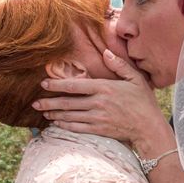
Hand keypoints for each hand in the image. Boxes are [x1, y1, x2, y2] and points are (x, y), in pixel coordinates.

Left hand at [33, 49, 169, 147]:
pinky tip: (56, 123)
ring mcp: (97, 118)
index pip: (75, 85)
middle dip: (49, 102)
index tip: (44, 84)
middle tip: (34, 103)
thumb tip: (105, 52)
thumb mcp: (135, 78)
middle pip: (68, 102)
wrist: (149, 127)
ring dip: (54, 114)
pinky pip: (77, 128)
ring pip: (70, 116)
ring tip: (42, 112)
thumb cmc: (144, 101)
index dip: (57, 85)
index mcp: (105, 88)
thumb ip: (119, 65)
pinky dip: (64, 125)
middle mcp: (98, 103)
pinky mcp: (99, 130)